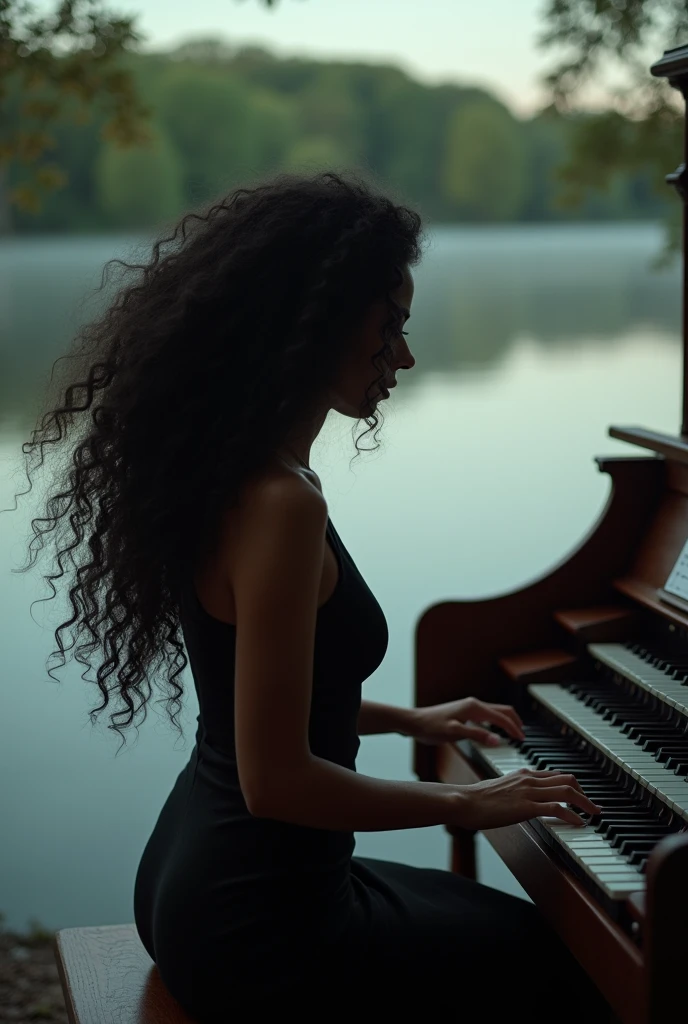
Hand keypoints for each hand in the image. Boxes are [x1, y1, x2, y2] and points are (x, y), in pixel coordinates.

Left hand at [409, 697, 525, 745]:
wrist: (414, 722)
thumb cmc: (431, 727)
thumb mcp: (454, 734)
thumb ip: (477, 736)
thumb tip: (498, 740)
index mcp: (474, 707)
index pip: (501, 717)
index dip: (513, 729)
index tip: (522, 740)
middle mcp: (473, 704)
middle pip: (502, 710)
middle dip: (514, 721)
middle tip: (522, 736)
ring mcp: (468, 707)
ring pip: (495, 711)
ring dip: (506, 721)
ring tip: (513, 733)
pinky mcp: (464, 712)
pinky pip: (486, 715)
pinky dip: (496, 722)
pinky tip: (494, 731)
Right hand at [449, 768, 602, 829]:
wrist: (465, 801)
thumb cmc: (477, 798)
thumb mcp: (500, 788)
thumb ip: (514, 790)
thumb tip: (521, 799)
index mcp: (523, 773)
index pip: (556, 775)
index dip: (572, 785)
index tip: (581, 796)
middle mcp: (529, 778)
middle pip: (567, 780)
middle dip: (584, 793)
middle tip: (593, 806)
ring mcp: (529, 791)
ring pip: (567, 792)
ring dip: (585, 803)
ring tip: (594, 814)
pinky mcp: (526, 806)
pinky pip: (557, 809)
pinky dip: (572, 816)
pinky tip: (579, 823)